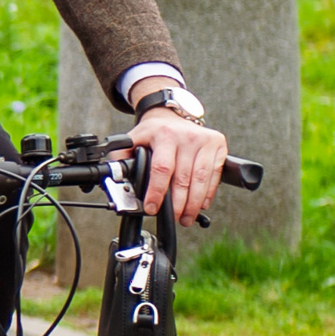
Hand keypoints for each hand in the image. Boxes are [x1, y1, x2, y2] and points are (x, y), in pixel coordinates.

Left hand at [131, 108, 228, 224]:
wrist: (171, 117)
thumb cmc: (152, 133)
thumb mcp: (132, 139)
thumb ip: (121, 158)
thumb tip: (116, 179)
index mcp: (164, 135)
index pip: (162, 168)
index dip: (157, 192)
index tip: (152, 208)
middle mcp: (187, 136)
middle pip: (183, 178)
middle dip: (178, 204)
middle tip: (173, 218)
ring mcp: (205, 140)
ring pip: (200, 179)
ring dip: (193, 203)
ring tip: (186, 217)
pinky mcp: (217, 145)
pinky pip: (214, 174)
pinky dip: (208, 193)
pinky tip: (200, 204)